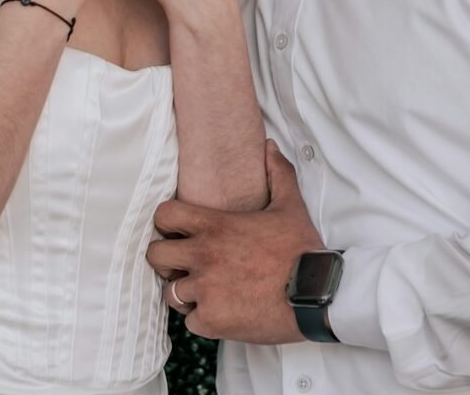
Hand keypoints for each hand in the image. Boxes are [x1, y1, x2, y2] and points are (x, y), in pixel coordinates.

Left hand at [146, 141, 324, 341]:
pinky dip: (203, 319)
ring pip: (170, 292)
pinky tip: (221, 311)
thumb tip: (270, 148)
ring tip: (204, 290)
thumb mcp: (289, 205)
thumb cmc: (301, 250)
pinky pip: (190, 321)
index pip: (164, 216)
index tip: (177, 230)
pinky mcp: (212, 321)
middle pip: (155, 255)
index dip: (166, 222)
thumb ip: (277, 173)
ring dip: (184, 292)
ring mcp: (205, 290)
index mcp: (215, 226)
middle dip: (166, 259)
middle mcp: (204, 256)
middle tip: (182, 263)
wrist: (315, 294)